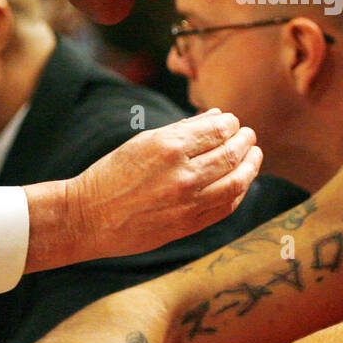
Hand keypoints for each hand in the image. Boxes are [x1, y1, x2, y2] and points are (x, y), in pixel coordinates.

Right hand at [25, 110, 261, 270]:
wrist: (87, 217)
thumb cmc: (112, 173)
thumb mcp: (144, 141)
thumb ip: (184, 130)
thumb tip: (217, 117)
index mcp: (169, 147)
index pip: (218, 130)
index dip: (231, 124)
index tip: (233, 122)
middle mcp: (183, 175)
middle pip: (231, 154)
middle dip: (245, 141)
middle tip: (249, 136)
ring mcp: (188, 203)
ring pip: (236, 182)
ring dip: (250, 166)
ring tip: (254, 155)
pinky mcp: (188, 225)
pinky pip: (226, 207)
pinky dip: (238, 192)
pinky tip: (240, 182)